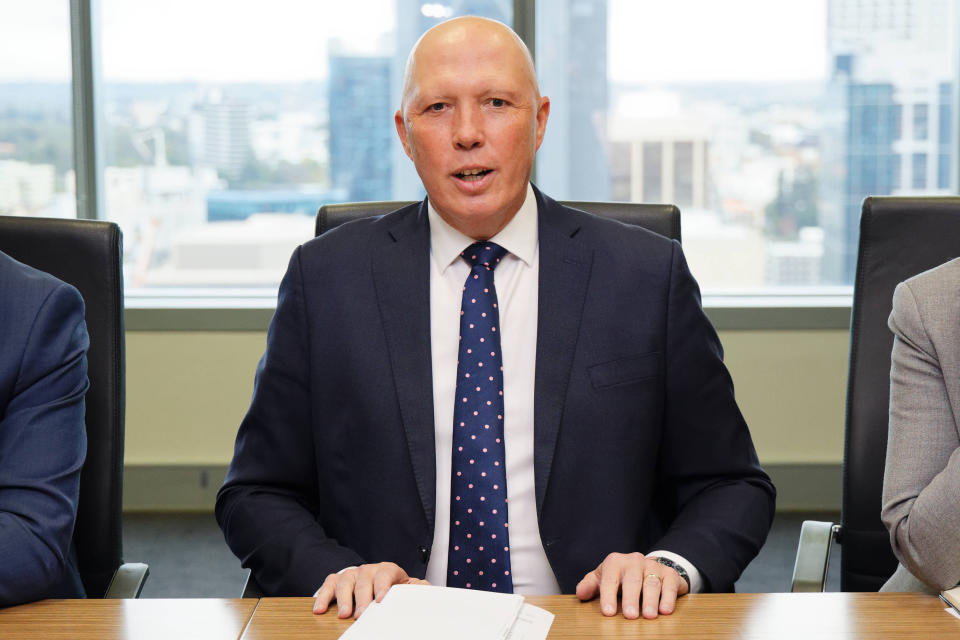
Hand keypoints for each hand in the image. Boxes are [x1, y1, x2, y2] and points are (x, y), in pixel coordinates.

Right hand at [312, 562, 429, 617]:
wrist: (379, 587)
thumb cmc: (394, 591)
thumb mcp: (408, 589)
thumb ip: (418, 589)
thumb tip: (428, 590)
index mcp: (388, 570)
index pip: (386, 573)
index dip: (382, 585)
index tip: (380, 600)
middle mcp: (368, 570)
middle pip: (364, 579)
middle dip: (362, 598)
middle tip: (361, 614)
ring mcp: (352, 574)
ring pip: (345, 581)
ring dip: (343, 599)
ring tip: (343, 614)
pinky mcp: (337, 582)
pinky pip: (328, 585)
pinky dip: (323, 596)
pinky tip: (319, 609)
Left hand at [575, 552, 688, 618]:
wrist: (648, 567)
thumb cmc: (621, 577)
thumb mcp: (603, 578)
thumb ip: (590, 585)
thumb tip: (581, 593)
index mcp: (615, 562)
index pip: (609, 579)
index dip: (608, 596)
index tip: (608, 612)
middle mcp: (634, 561)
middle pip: (632, 581)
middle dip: (631, 599)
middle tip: (630, 616)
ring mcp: (653, 566)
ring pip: (651, 583)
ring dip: (650, 600)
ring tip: (649, 616)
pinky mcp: (670, 573)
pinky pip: (669, 585)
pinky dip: (668, 598)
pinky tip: (665, 610)